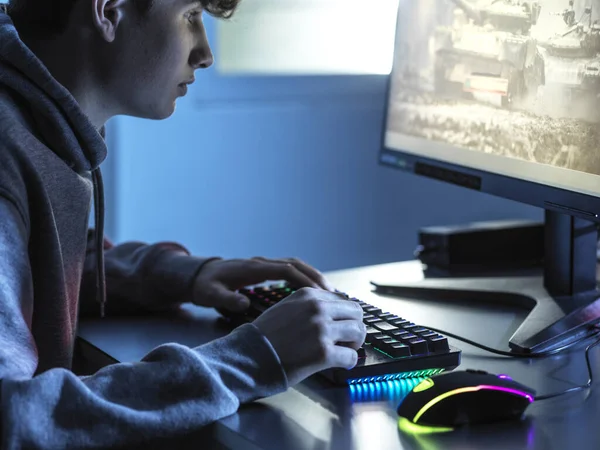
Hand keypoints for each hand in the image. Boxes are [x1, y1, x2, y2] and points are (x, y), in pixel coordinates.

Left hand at [192, 257, 334, 311]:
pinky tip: (314, 292)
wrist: (200, 275)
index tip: (320, 293)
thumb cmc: (206, 286)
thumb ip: (226, 299)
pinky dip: (305, 278)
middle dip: (316, 277)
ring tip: (330, 294)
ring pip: (296, 266)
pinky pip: (291, 271)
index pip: (285, 270)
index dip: (304, 280)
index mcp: (253, 268)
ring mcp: (265, 264)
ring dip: (313, 277)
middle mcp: (262, 263)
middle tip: (333, 294)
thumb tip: (242, 303)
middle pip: (296, 264)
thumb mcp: (211, 295)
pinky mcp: (266, 270)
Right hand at [253, 287, 365, 385]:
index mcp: (308, 295)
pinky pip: (351, 357)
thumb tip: (335, 312)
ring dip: (354, 344)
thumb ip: (310, 306)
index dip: (345, 316)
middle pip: (356, 313)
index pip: (343, 300)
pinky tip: (338, 364)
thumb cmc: (265, 335)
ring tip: (343, 351)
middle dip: (354, 327)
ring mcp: (321, 330)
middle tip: (347, 340)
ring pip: (358, 332)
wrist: (249, 356)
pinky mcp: (323, 352)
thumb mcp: (286, 307)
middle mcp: (317, 308)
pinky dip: (348, 362)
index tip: (341, 326)